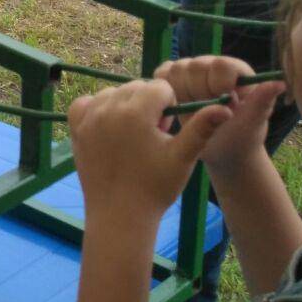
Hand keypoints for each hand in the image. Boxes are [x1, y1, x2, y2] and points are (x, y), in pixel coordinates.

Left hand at [69, 79, 232, 220]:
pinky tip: (108, 128)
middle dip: (147, 104)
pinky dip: (96, 109)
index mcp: (136, 111)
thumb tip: (225, 107)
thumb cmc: (156, 187)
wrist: (119, 215)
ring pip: (112, 94)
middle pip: (135, 87)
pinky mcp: (76, 129)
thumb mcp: (182, 157)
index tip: (166, 128)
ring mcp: (88, 118)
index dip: (168, 105)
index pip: (159, 87)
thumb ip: (201, 128)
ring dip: (124, 106)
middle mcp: (108, 108)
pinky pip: (85, 104)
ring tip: (133, 135)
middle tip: (152, 134)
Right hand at [153, 56, 285, 176]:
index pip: (220, 65)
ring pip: (175, 70)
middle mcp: (213, 66)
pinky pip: (161, 75)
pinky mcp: (174, 80)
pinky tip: (177, 107)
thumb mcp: (252, 123)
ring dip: (181, 94)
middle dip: (198, 94)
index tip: (225, 106)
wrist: (220, 152)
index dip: (218, 86)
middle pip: (193, 66)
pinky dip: (164, 91)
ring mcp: (192, 71)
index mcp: (236, 71)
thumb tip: (280, 83)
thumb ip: (263, 101)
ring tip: (194, 112)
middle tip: (208, 114)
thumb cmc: (241, 137)